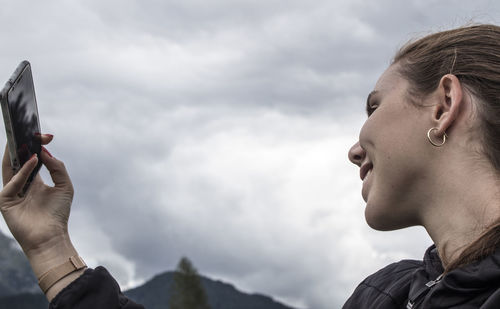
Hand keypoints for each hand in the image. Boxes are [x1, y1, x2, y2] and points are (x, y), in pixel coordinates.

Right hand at [0, 134, 73, 255]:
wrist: (51, 236)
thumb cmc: (58, 213)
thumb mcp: (64, 186)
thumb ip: (57, 167)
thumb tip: (45, 151)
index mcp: (34, 181)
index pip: (30, 159)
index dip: (36, 146)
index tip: (46, 136)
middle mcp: (21, 185)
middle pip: (17, 160)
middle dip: (23, 145)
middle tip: (31, 131)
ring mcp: (12, 192)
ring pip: (9, 168)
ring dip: (16, 153)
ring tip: (23, 138)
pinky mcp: (5, 201)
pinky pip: (12, 182)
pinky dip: (22, 171)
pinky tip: (32, 161)